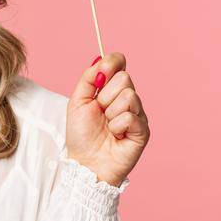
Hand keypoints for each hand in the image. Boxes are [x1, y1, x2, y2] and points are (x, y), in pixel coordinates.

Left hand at [64, 52, 149, 186]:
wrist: (86, 162)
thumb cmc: (81, 134)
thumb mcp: (77, 101)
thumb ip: (88, 78)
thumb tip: (101, 58)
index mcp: (111, 89)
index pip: (119, 64)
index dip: (111, 63)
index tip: (98, 76)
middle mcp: (128, 98)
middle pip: (124, 78)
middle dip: (105, 96)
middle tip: (100, 112)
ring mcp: (138, 113)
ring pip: (129, 96)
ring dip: (110, 113)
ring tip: (107, 126)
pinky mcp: (143, 130)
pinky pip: (130, 116)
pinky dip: (117, 126)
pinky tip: (115, 135)